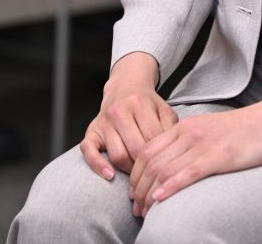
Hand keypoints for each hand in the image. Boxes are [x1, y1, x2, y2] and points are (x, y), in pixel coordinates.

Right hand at [80, 52, 177, 178]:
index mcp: (139, 103)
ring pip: (116, 154)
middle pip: (135, 149)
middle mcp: (119, 111)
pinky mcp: (91, 131)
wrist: (125, 86)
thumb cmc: (147, 103)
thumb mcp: (163, 109)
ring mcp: (104, 122)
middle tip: (152, 174)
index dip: (160, 156)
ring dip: (128, 169)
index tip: (165, 166)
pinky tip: (110, 176)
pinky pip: (88, 151)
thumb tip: (172, 153)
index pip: (152, 138)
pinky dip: (98, 165)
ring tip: (137, 174)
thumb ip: (169, 127)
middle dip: (145, 165)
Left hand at [129, 83, 261, 215]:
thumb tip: (169, 167)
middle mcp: (188, 133)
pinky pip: (188, 173)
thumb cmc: (241, 130)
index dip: (135, 175)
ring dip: (149, 194)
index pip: (147, 150)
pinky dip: (170, 187)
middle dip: (138, 189)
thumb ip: (186, 143)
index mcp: (183, 127)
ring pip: (165, 170)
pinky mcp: (218, 156)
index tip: (133, 194)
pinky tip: (161, 199)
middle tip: (136, 209)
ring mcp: (203, 144)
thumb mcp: (206, 130)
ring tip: (145, 211)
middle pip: (151, 163)